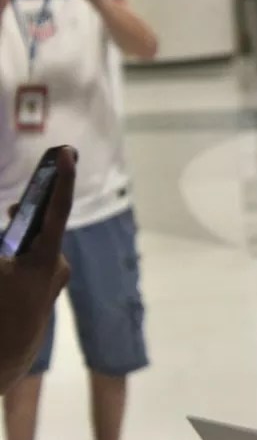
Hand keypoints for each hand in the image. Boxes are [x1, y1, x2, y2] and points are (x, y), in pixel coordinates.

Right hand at [0, 147, 74, 394]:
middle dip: (32, 201)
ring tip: (17, 202)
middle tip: (46, 165)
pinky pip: (32, 254)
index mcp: (42, 260)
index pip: (55, 210)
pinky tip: (9, 230)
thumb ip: (7, 240)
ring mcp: (52, 277)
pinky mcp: (45, 286)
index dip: (61, 179)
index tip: (67, 153)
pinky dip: (21, 242)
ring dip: (22, 224)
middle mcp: (55, 267)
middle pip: (41, 223)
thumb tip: (12, 220)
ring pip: (35, 240)